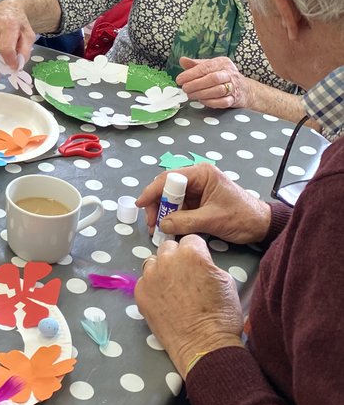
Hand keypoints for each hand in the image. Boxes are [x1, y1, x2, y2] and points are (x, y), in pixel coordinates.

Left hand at [135, 236, 244, 376]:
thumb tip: (200, 263)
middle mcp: (167, 260)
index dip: (196, 251)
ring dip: (162, 269)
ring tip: (173, 288)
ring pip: (153, 262)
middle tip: (185, 275)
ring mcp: (151, 276)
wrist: (204, 346)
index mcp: (191, 254)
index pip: (190, 239)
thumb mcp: (226, 281)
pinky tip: (164, 300)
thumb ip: (208, 264)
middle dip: (177, 256)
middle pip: (168, 247)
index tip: (198, 263)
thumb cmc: (222, 316)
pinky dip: (153, 286)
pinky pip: (145, 281)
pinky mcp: (140, 293)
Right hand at [136, 159, 270, 245]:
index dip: (153, 191)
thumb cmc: (242, 217)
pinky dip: (173, 218)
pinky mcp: (199, 203)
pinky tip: (169, 229)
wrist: (262, 226)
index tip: (141, 205)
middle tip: (152, 224)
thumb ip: (186, 221)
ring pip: (172, 200)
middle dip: (157, 206)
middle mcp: (197, 179)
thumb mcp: (213, 219)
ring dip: (164, 214)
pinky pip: (180, 208)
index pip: (170, 179)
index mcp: (201, 174)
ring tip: (158, 230)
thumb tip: (162, 225)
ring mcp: (198, 191)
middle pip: (168, 188)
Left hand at [176, 55, 254, 109]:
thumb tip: (182, 60)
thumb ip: (196, 65)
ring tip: (190, 95)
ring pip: (218, 90)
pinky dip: (210, 102)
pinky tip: (202, 100)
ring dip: (201, 94)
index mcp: (222, 62)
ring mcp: (234, 87)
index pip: (206, 67)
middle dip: (196, 84)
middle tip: (184, 88)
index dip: (191, 74)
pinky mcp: (235, 99)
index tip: (179, 79)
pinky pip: (222, 102)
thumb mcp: (210, 67)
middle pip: (212, 78)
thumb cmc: (222, 76)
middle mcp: (230, 73)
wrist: (244, 89)